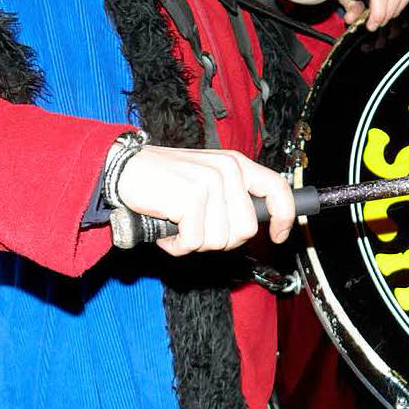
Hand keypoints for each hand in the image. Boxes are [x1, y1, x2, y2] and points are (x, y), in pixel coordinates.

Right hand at [115, 145, 293, 256]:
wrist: (124, 170)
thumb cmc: (164, 181)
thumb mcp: (206, 181)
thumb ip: (232, 197)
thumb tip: (254, 227)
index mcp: (236, 164)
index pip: (277, 188)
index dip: (284, 216)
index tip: (278, 236)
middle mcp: (229, 170)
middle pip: (246, 229)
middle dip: (221, 240)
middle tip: (195, 229)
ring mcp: (212, 182)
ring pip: (221, 240)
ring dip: (195, 242)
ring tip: (178, 223)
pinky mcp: (193, 198)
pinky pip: (195, 243)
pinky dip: (177, 245)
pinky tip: (166, 227)